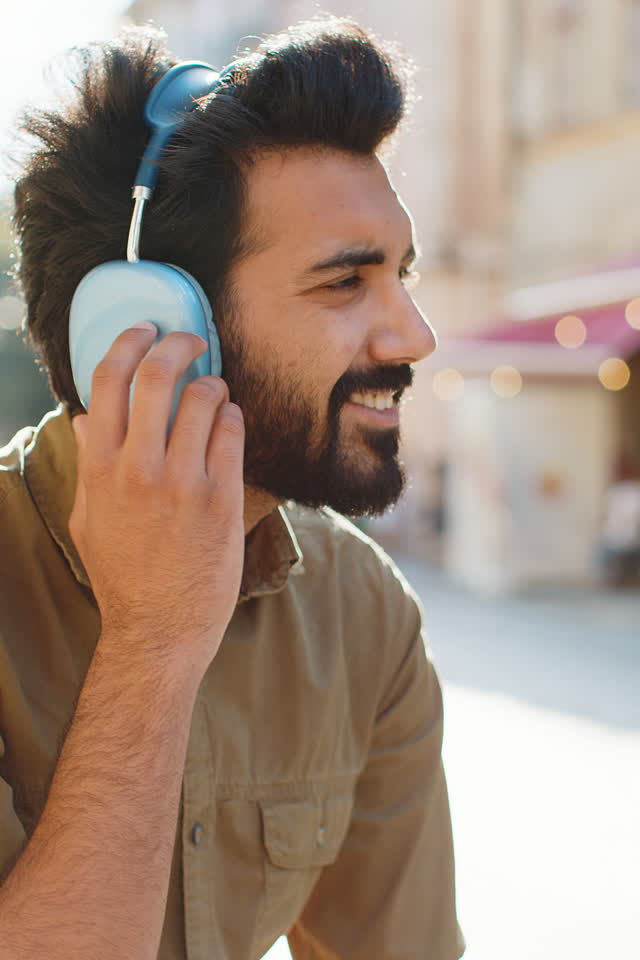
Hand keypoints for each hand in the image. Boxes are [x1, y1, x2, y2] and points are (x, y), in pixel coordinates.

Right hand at [69, 325, 245, 673]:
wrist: (159, 630)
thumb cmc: (123, 577)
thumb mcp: (89, 519)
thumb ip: (88, 465)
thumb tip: (87, 418)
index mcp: (99, 468)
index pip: (108, 379)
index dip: (129, 340)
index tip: (145, 329)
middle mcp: (138, 468)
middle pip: (158, 374)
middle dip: (179, 343)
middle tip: (192, 341)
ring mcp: (183, 482)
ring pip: (205, 398)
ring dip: (214, 385)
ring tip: (215, 393)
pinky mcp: (222, 499)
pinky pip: (233, 433)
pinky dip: (233, 418)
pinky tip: (230, 425)